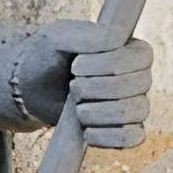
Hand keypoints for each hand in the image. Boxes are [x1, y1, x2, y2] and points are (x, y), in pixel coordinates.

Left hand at [16, 18, 151, 147]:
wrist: (31, 88)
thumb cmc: (49, 56)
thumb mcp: (60, 37)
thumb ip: (89, 34)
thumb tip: (118, 38)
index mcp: (131, 49)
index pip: (141, 57)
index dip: (108, 64)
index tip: (76, 66)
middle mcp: (139, 77)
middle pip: (138, 85)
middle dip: (98, 88)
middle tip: (73, 87)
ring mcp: (134, 105)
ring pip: (136, 111)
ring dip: (100, 112)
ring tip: (77, 109)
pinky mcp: (125, 130)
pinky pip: (131, 138)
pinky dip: (108, 136)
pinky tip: (87, 132)